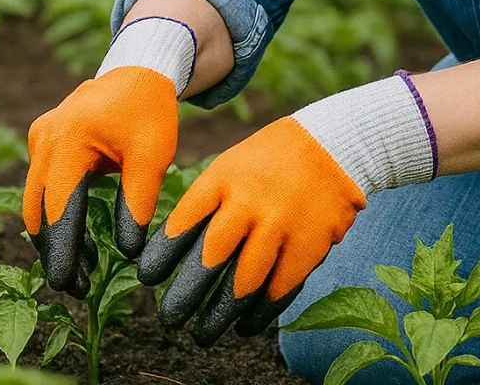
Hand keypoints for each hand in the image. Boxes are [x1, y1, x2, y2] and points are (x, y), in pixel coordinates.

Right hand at [23, 66, 178, 297]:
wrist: (140, 70)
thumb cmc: (149, 110)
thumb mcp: (152, 155)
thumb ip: (138, 201)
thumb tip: (128, 252)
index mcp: (68, 140)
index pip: (59, 207)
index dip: (62, 249)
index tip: (67, 283)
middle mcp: (44, 140)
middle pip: (39, 209)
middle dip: (55, 250)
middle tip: (77, 286)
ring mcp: (40, 140)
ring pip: (37, 202)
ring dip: (56, 235)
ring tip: (84, 269)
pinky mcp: (44, 144)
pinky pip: (44, 187)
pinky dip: (58, 214)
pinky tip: (82, 240)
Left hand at [136, 115, 367, 344]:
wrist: (331, 146)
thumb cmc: (267, 162)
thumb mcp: (230, 166)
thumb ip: (206, 204)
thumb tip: (171, 252)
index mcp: (223, 178)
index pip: (184, 222)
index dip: (163, 254)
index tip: (148, 278)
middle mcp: (249, 201)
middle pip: (210, 258)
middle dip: (185, 294)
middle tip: (170, 318)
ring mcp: (280, 224)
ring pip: (243, 282)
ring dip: (219, 314)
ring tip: (203, 333)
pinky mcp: (307, 244)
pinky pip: (278, 289)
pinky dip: (259, 313)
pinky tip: (245, 325)